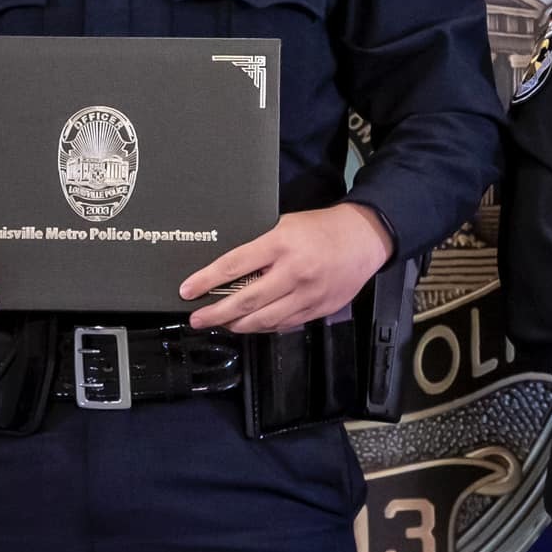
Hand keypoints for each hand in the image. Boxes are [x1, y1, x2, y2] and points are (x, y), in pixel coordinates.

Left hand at [181, 204, 395, 332]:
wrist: (364, 239)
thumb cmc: (320, 228)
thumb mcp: (284, 225)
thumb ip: (259, 246)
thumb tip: (227, 269)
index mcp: (280, 244)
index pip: (233, 265)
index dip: (206, 280)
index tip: (187, 291)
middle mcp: (293, 271)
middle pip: (246, 300)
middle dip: (216, 313)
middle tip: (197, 319)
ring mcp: (307, 294)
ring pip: (264, 319)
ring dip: (238, 325)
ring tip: (221, 324)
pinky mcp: (319, 309)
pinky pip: (284, 324)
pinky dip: (264, 327)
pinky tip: (251, 324)